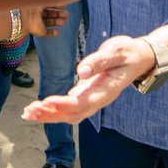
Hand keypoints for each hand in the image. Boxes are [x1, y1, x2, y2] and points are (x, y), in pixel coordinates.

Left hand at [21, 35, 154, 123]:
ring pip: (70, 114)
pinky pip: (69, 108)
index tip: (46, 101)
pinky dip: (52, 110)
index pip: (83, 102)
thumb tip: (81, 72)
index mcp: (107, 91)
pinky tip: (37, 109)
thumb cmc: (128, 52)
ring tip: (28, 113)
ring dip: (49, 115)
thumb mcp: (116, 51)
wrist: (139, 57)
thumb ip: (99, 61)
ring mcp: (93, 99)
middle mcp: (99, 99)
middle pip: (73, 114)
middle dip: (51, 114)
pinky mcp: (87, 95)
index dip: (63, 104)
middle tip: (30, 111)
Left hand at [23, 6, 67, 37]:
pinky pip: (46, 33)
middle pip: (50, 14)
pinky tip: (58, 32)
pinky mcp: (39, 31)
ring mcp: (38, 23)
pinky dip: (52, 33)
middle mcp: (37, 14)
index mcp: (37, 5)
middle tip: (67, 15)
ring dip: (57, 22)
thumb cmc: (35, 5)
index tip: (65, 6)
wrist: (26, 15)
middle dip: (59, 14)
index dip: (57, 6)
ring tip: (64, 21)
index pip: (49, 5)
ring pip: (49, 22)